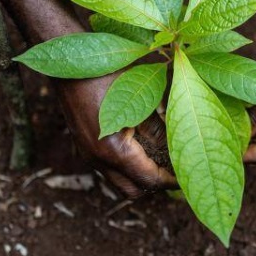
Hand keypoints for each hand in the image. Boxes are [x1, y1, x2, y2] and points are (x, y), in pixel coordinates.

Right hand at [56, 75, 177, 197]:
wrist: (68, 63)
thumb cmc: (106, 74)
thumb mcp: (139, 99)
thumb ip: (158, 128)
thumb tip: (179, 144)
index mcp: (114, 150)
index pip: (149, 179)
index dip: (171, 180)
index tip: (188, 173)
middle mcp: (98, 159)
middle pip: (134, 191)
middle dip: (156, 183)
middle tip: (175, 169)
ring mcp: (88, 154)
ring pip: (120, 181)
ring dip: (141, 176)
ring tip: (161, 158)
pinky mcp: (84, 146)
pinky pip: (109, 168)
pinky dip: (128, 166)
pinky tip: (142, 147)